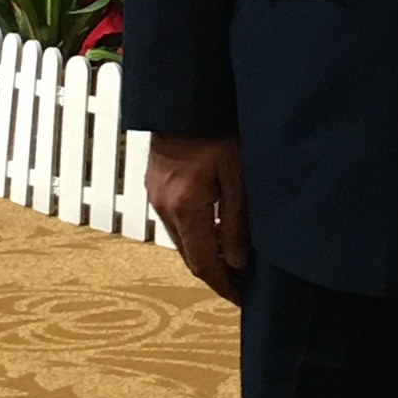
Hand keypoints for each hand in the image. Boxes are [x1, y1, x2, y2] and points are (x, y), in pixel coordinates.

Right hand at [147, 133, 250, 303]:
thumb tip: (237, 262)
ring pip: (182, 240)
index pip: (203, 263)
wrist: (183, 99)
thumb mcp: (237, 174)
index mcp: (185, 207)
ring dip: (204, 254)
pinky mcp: (156, 186)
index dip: (223, 285)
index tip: (242, 298)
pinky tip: (214, 230)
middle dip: (215, 274)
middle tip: (240, 285)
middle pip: (190, 256)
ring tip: (232, 261)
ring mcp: (157, 197)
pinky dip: (195, 234)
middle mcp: (165, 207)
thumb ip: (237, 221)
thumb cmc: (215, 128)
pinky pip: (175, 222)